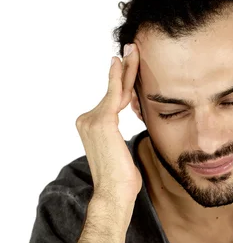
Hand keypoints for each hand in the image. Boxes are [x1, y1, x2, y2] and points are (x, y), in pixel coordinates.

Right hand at [75, 44, 142, 209]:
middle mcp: (86, 120)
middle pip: (113, 92)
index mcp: (91, 126)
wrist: (114, 193)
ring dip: (127, 70)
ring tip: (136, 51)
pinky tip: (125, 63)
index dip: (121, 82)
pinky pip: (115, 95)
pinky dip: (121, 78)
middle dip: (124, 70)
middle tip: (132, 49)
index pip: (112, 99)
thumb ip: (120, 135)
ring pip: (116, 91)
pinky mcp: (101, 121)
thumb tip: (128, 128)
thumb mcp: (122, 151)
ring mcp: (91, 120)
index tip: (127, 65)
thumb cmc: (121, 179)